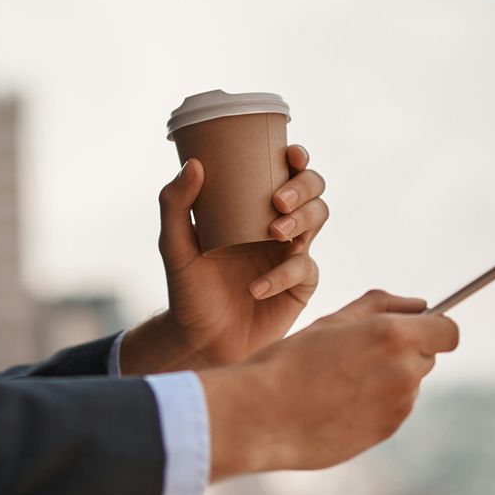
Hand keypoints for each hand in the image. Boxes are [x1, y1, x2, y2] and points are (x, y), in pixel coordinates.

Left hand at [143, 144, 328, 369]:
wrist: (200, 339)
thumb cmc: (189, 288)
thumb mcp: (174, 245)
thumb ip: (174, 205)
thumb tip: (194, 164)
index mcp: (253, 207)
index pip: (285, 172)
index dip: (297, 158)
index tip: (290, 154)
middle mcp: (279, 225)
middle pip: (313, 191)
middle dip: (304, 187)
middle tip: (277, 201)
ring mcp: (293, 254)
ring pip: (319, 219)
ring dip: (302, 219)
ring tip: (274, 232)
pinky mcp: (300, 286)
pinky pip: (305, 269)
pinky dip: (282, 275)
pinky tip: (256, 286)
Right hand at [199, 289, 460, 478]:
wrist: (262, 415)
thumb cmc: (291, 360)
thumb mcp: (333, 322)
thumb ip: (380, 306)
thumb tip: (420, 304)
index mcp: (393, 336)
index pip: (448, 332)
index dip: (433, 328)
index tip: (414, 328)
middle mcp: (404, 373)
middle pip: (427, 357)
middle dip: (405, 351)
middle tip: (358, 351)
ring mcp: (398, 408)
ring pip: (408, 384)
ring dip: (387, 378)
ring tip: (339, 380)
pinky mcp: (386, 433)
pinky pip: (392, 410)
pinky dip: (374, 404)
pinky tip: (337, 403)